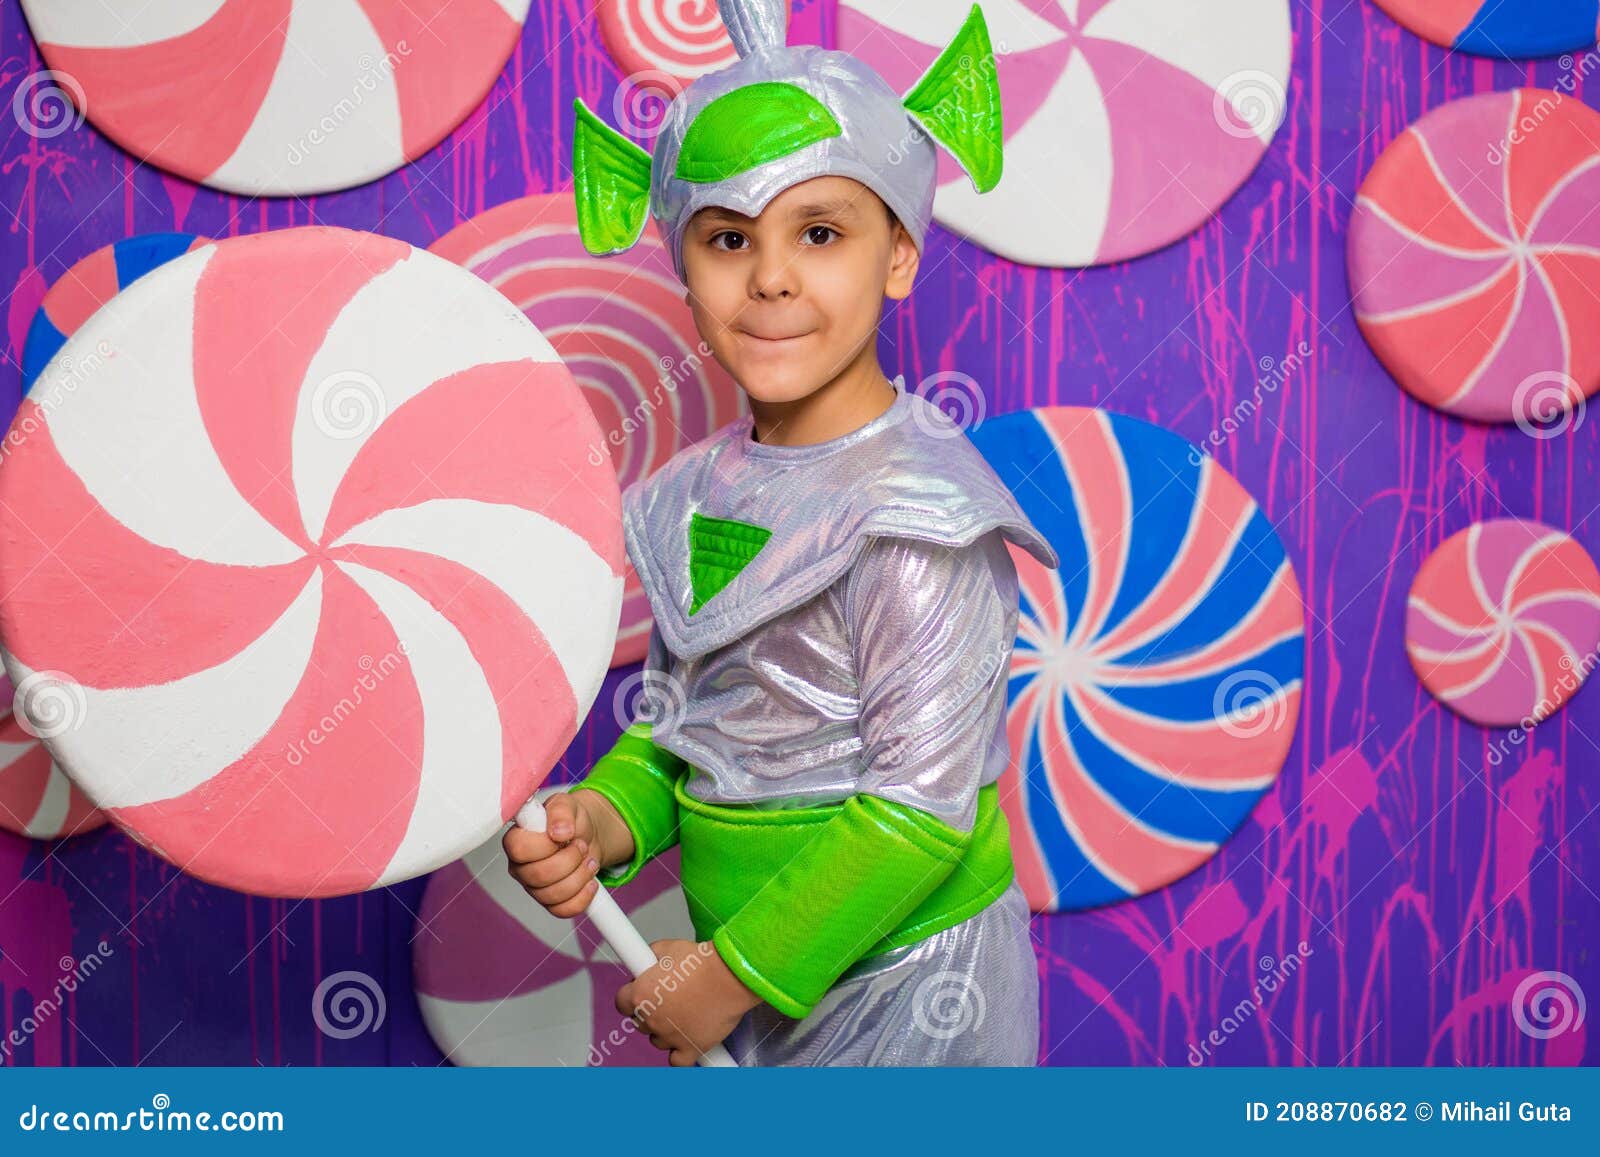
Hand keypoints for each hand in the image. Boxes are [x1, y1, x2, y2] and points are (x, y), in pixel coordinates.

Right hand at [503, 791, 630, 917]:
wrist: (587, 836)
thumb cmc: (570, 820)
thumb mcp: (567, 805)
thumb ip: (561, 812)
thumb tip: (559, 831)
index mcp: (517, 840)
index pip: (519, 850)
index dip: (546, 845)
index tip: (566, 834)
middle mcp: (520, 866)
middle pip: (539, 876)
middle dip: (570, 860)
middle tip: (582, 846)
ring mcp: (533, 887)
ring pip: (552, 895)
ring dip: (580, 877)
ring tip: (589, 860)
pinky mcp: (549, 902)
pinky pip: (562, 911)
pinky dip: (583, 897)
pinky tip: (590, 882)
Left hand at [616, 938, 763, 1065]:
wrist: (730, 976)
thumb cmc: (703, 962)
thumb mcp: (669, 948)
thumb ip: (651, 957)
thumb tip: (647, 960)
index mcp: (640, 994)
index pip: (621, 1003)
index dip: (632, 996)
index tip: (641, 993)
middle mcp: (651, 1019)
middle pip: (639, 1022)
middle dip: (650, 1011)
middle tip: (668, 999)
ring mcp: (670, 1036)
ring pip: (657, 1041)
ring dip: (665, 1030)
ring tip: (683, 1014)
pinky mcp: (691, 1048)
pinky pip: (677, 1061)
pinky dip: (680, 1053)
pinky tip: (686, 1040)